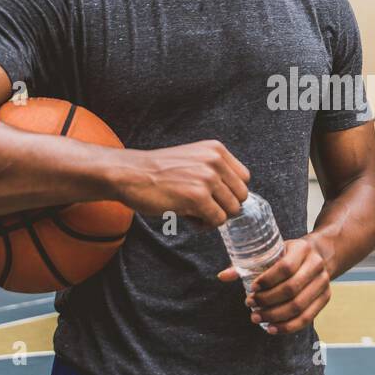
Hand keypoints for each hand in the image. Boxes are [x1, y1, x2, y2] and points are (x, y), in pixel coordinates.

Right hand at [112, 140, 249, 227]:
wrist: (129, 174)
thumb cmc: (158, 171)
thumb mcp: (193, 158)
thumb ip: (215, 170)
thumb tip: (236, 198)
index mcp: (216, 150)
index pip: (244, 178)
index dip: (230, 192)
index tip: (214, 197)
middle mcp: (215, 161)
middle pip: (241, 196)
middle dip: (224, 206)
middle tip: (203, 208)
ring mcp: (207, 178)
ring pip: (232, 210)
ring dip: (214, 217)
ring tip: (195, 212)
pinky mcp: (197, 197)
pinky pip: (217, 220)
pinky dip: (205, 225)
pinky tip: (189, 218)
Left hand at [215, 235, 332, 334]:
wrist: (320, 255)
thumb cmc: (289, 254)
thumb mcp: (273, 252)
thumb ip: (247, 264)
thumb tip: (222, 276)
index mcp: (303, 249)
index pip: (285, 267)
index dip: (267, 280)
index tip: (252, 288)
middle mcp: (316, 265)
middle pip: (291, 289)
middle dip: (267, 301)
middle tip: (250, 305)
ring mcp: (323, 283)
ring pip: (298, 306)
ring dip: (275, 316)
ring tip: (257, 318)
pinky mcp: (325, 298)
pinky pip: (307, 318)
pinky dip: (288, 326)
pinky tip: (272, 328)